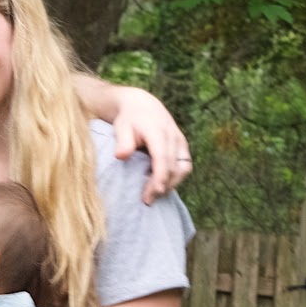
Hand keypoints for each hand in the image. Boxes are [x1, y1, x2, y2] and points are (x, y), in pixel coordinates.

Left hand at [108, 87, 191, 204]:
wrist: (142, 106)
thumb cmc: (129, 120)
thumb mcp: (121, 127)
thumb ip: (122, 142)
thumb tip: (121, 156)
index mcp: (157, 131)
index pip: (162, 157)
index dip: (160, 176)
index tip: (154, 193)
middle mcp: (173, 136)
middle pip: (173, 167)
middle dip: (162, 186)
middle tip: (147, 200)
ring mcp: (180, 141)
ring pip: (183, 168)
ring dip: (171, 184)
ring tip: (154, 194)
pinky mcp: (183, 147)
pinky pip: (185, 166)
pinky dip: (175, 178)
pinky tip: (161, 184)